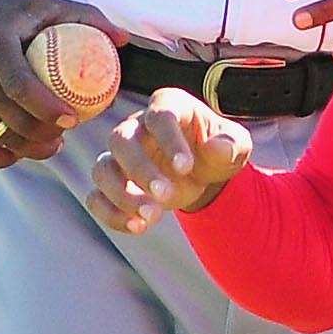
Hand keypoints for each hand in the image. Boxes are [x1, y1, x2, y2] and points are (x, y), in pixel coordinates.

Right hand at [0, 0, 119, 167]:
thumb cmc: (2, 10)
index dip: (49, 111)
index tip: (73, 119)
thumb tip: (123, 41)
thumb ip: (85, 16)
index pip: (22, 88)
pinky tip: (24, 147)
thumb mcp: (41, 4)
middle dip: (45, 135)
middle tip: (67, 131)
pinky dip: (6, 153)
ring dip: (30, 148)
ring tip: (51, 142)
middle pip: (13, 121)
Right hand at [87, 91, 251, 233]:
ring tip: (152, 217)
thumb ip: (231, 144)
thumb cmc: (218, 150)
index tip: (186, 168)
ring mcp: (120, 156)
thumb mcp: (236, 145)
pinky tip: (139, 226)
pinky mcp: (114, 183)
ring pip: (102, 169)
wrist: (203, 172)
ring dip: (122, 195)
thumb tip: (218, 147)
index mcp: (168, 107)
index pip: (159, 116)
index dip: (169, 141)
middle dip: (140, 170)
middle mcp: (137, 127)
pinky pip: (96, 197)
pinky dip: (112, 214)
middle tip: (165, 196)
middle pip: (121, 140)